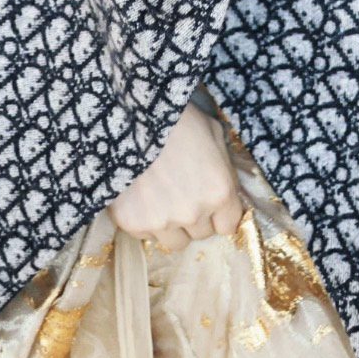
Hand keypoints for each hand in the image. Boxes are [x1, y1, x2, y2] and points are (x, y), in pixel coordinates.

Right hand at [108, 103, 244, 250]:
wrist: (131, 115)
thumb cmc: (178, 119)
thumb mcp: (213, 133)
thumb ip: (223, 165)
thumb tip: (223, 183)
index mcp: (219, 192)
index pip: (228, 226)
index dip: (219, 213)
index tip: (208, 201)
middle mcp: (194, 213)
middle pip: (201, 234)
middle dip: (195, 217)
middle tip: (182, 192)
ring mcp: (162, 221)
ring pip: (175, 242)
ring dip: (172, 225)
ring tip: (161, 198)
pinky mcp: (133, 222)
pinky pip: (146, 234)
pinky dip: (145, 219)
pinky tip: (140, 194)